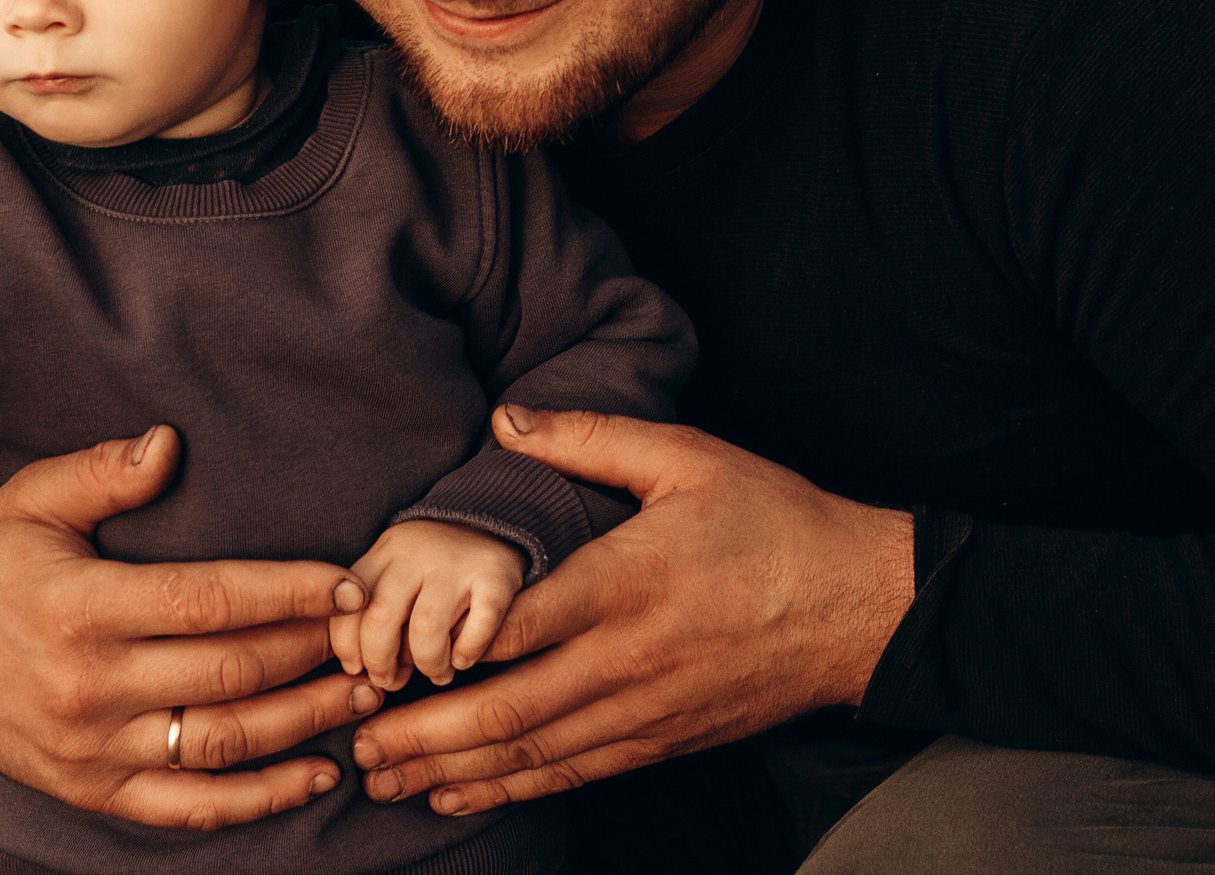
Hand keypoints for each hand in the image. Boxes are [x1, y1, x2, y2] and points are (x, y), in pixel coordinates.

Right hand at [0, 424, 387, 830]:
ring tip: (362, 692)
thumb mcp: (29, 500)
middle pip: (228, 672)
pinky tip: (316, 774)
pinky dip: (260, 799)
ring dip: (303, 721)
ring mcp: (90, 749)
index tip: (345, 581)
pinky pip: (189, 805)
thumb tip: (169, 444)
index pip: (206, 601)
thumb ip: (100, 473)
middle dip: (312, 652)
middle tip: (372, 632)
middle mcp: (86, 686)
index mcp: (78, 608)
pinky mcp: (92, 789)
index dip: (285, 592)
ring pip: (221, 742)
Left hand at [332, 520, 523, 689]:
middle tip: (391, 681)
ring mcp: (457, 563)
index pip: (349, 604)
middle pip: (380, 615)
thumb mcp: (397, 572)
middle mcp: (416, 553)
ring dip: (427, 662)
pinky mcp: (497, 575)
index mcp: (385, 552)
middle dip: (380, 660)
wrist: (493, 521)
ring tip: (436, 674)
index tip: (357, 669)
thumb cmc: (434, 567)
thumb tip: (372, 677)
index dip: (347, 645)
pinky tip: (464, 660)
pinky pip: (481, 622)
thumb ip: (379, 615)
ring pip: (426, 626)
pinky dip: (469, 650)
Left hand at [351, 405, 914, 815]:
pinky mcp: (661, 740)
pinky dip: (511, 789)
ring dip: (451, 772)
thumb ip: (590, 438)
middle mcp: (626, 660)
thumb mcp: (689, 458)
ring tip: (381, 779)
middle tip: (351, 741)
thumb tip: (503, 419)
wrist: (863, 608)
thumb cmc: (774, 523)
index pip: (514, 626)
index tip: (377, 657)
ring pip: (532, 755)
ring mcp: (644, 711)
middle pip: (505, 711)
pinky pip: (574, 774)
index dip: (439, 648)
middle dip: (421, 734)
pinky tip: (461, 794)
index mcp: (623, 585)